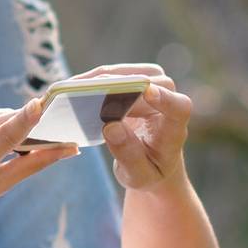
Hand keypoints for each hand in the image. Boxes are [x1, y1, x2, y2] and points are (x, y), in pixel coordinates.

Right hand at [68, 63, 190, 192]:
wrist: (151, 161)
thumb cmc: (148, 171)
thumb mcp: (139, 175)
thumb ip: (128, 155)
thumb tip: (110, 127)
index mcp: (174, 128)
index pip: (178, 107)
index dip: (165, 98)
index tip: (147, 92)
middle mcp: (167, 101)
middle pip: (148, 81)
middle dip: (117, 84)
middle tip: (86, 90)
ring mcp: (151, 87)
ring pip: (128, 72)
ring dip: (99, 78)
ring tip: (69, 88)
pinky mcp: (134, 82)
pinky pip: (114, 74)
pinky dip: (93, 80)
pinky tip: (71, 88)